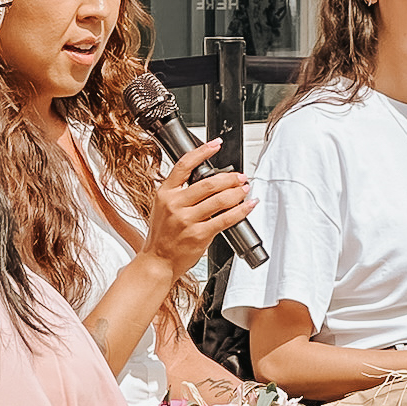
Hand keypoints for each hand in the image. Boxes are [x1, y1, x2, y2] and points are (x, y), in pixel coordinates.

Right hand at [141, 138, 256, 280]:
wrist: (158, 260)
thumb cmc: (163, 235)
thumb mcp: (163, 207)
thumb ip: (180, 192)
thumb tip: (208, 179)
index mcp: (165, 193)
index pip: (184, 165)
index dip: (202, 151)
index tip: (216, 144)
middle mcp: (174, 204)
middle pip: (208, 183)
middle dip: (230, 178)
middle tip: (240, 177)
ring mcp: (186, 220)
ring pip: (220, 200)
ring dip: (238, 192)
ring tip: (245, 189)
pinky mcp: (199, 235)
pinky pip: (226, 219)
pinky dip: (241, 210)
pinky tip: (248, 205)